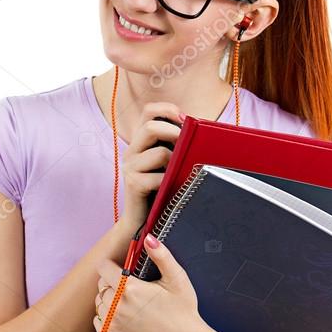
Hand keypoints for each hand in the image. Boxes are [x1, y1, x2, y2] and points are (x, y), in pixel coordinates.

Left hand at [94, 233, 203, 331]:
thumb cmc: (182, 309)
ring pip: (99, 303)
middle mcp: (116, 306)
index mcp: (129, 288)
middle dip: (112, 283)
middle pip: (101, 285)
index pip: (103, 268)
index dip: (112, 266)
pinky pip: (98, 322)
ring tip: (128, 304)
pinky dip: (106, 318)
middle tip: (129, 289)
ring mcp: (112, 324)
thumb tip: (148, 238)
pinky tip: (124, 318)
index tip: (122, 270)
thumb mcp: (176, 278)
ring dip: (109, 300)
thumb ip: (161, 255)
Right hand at [116, 102, 183, 231]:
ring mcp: (130, 167)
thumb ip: (177, 146)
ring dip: (176, 162)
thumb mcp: (169, 163)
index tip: (185, 120)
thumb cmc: (162, 191)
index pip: (148, 111)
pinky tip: (173, 189)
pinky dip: (171, 181)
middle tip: (189, 146)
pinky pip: (159, 176)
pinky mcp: (133, 183)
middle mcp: (131, 151)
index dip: (167, 109)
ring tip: (178, 174)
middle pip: (151, 127)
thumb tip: (201, 129)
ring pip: (160, 152)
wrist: (143, 222)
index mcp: (140, 142)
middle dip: (175, 133)